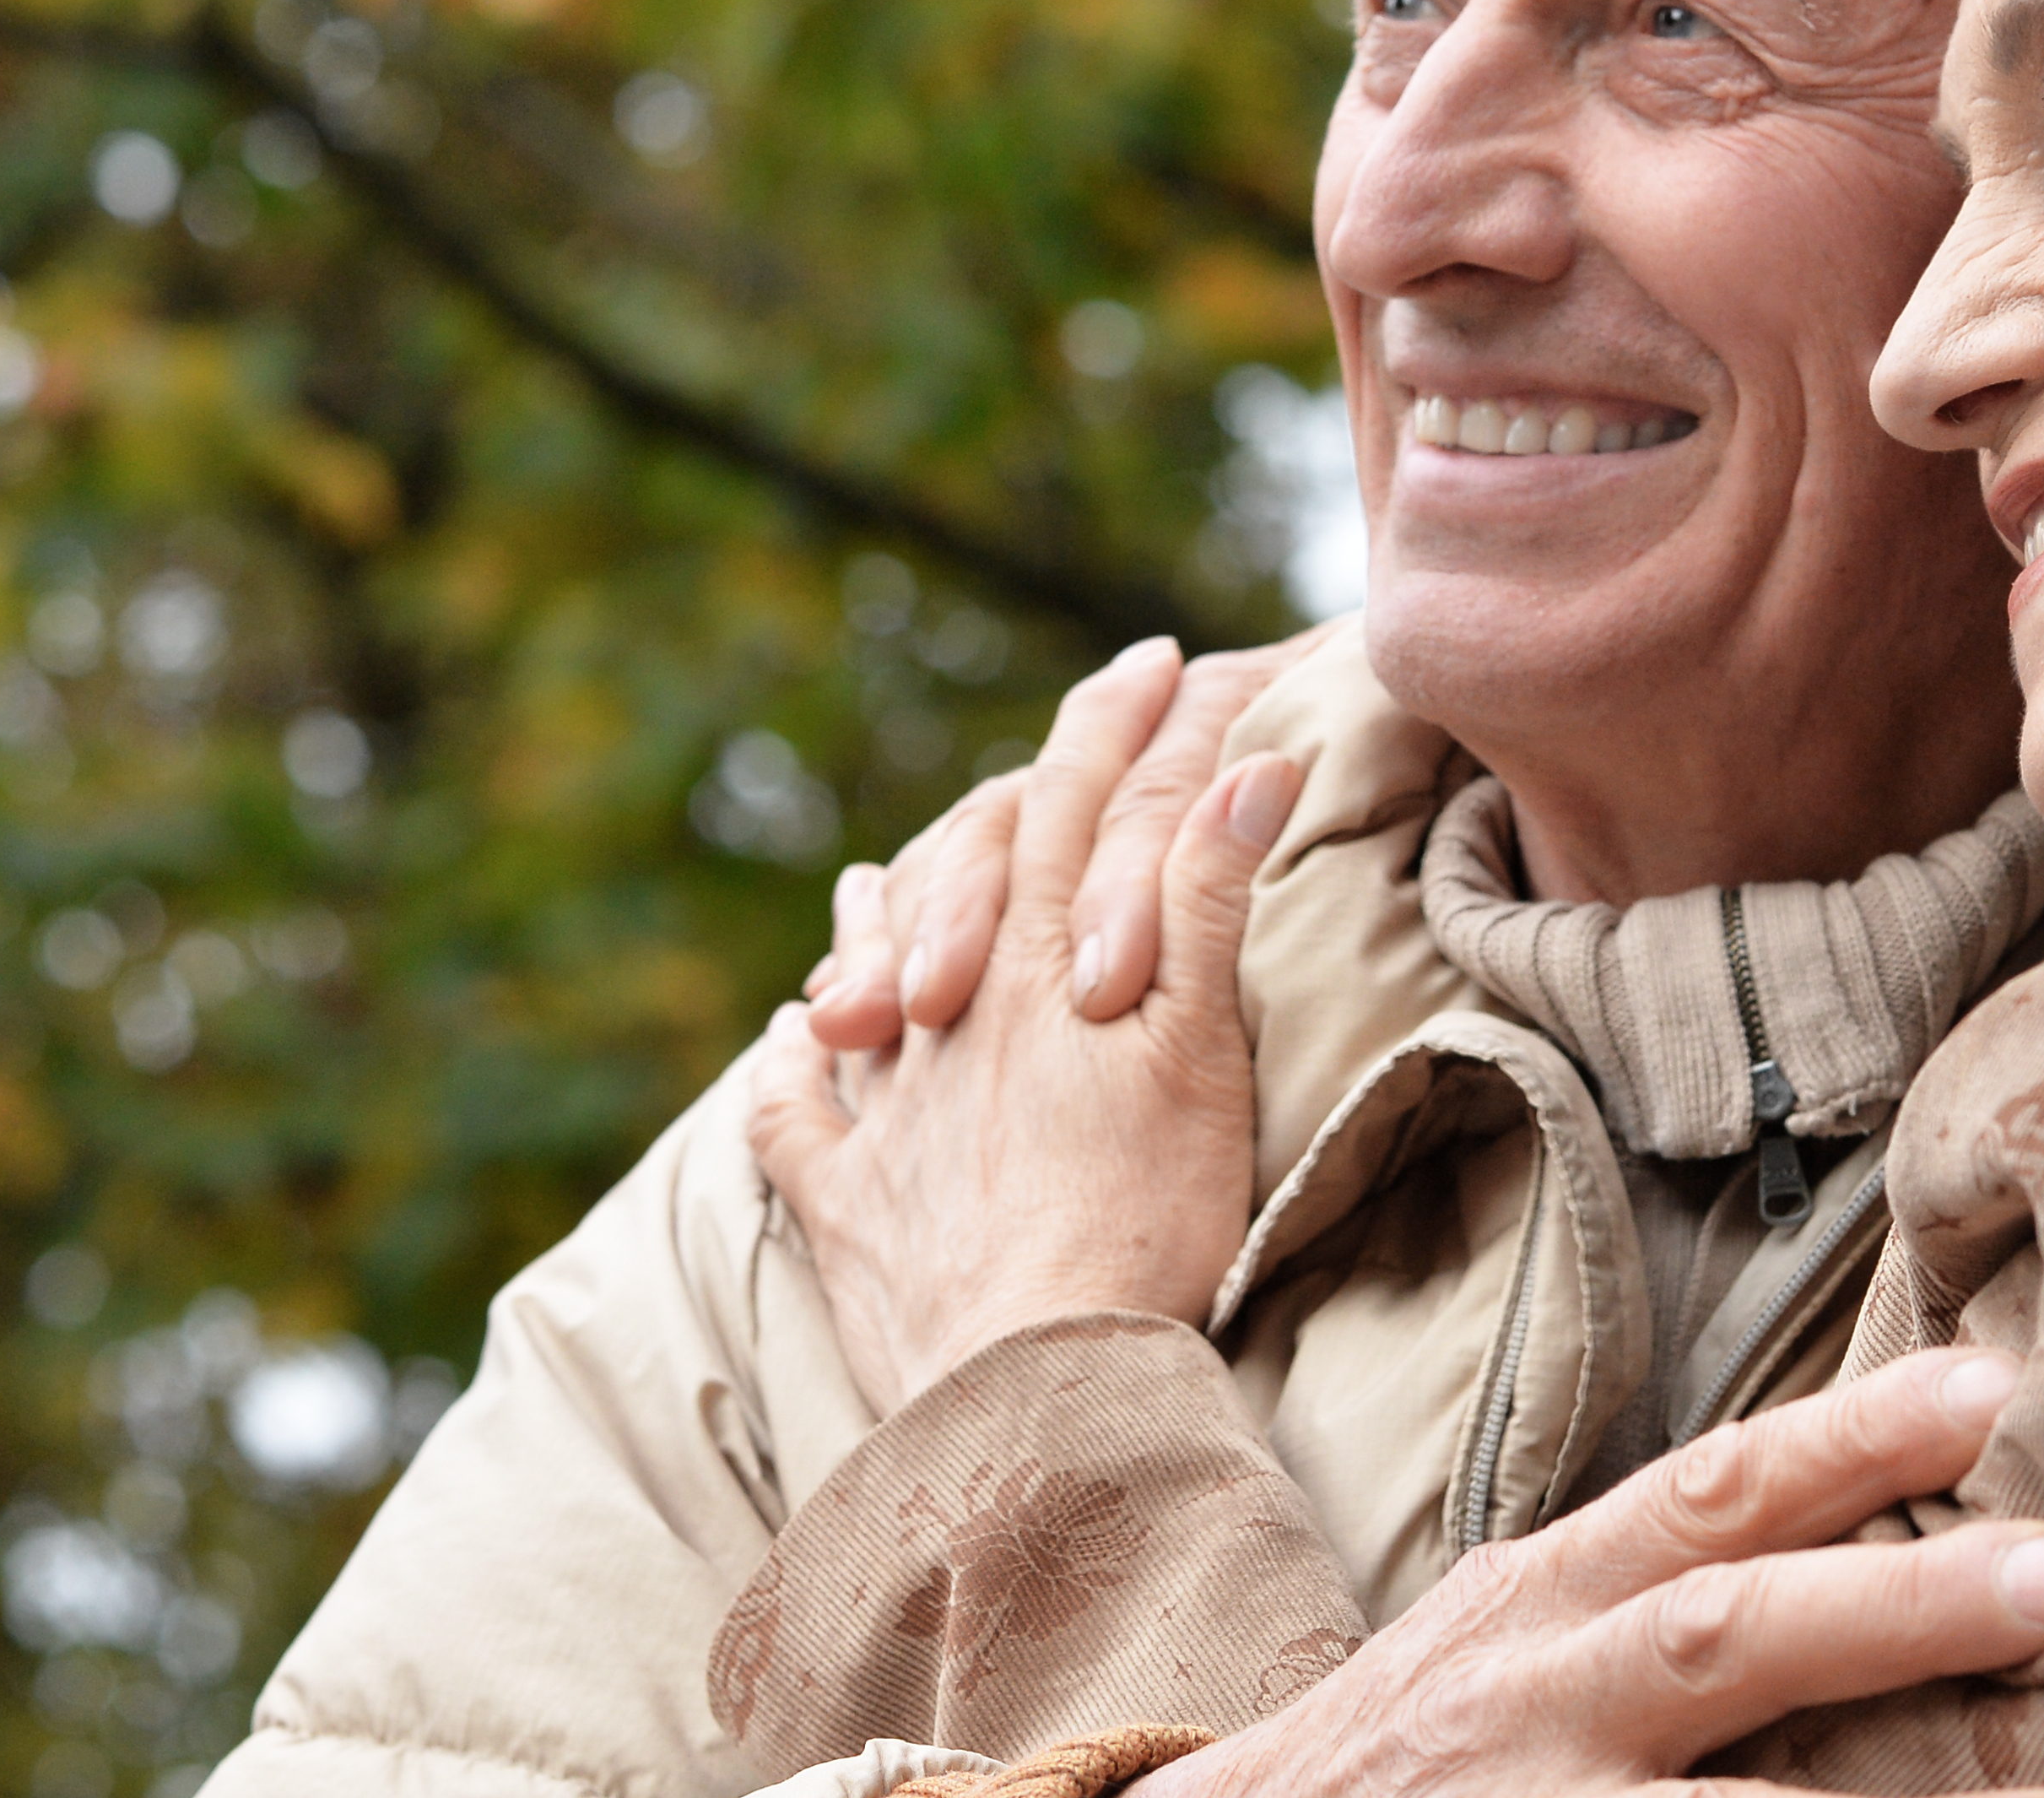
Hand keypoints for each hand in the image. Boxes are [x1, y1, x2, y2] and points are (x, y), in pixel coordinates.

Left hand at [746, 653, 1297, 1415]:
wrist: (1044, 1388)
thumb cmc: (1145, 1223)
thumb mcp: (1201, 1050)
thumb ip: (1208, 900)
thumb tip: (1250, 760)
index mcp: (1046, 967)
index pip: (1079, 802)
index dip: (1121, 719)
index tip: (1154, 656)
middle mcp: (952, 1017)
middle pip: (980, 869)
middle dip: (1026, 792)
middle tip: (1057, 752)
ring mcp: (887, 1112)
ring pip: (874, 971)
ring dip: (886, 913)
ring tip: (872, 878)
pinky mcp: (847, 1212)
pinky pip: (797, 1119)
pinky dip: (793, 1067)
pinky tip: (793, 1040)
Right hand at [1141, 1349, 2043, 1797]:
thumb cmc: (1419, 1755)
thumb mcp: (1515, 1641)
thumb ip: (1659, 1595)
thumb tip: (1878, 1539)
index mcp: (1542, 1603)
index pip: (1708, 1494)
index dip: (1849, 1440)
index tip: (1994, 1391)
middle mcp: (1535, 1698)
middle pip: (1725, 1630)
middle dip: (1898, 1601)